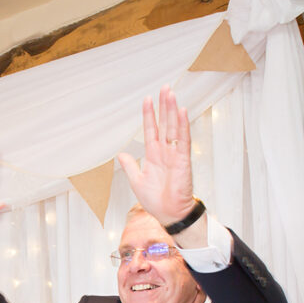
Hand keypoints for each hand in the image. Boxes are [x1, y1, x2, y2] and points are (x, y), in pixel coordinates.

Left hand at [117, 86, 195, 224]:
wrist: (168, 214)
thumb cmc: (155, 201)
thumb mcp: (136, 181)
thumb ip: (130, 166)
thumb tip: (120, 154)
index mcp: (153, 155)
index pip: (151, 130)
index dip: (149, 115)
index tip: (148, 99)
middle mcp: (165, 152)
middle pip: (164, 123)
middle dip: (164, 106)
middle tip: (165, 87)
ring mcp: (174, 154)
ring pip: (174, 127)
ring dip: (172, 110)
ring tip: (171, 93)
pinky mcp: (183, 160)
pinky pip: (183, 140)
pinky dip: (182, 126)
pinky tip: (181, 111)